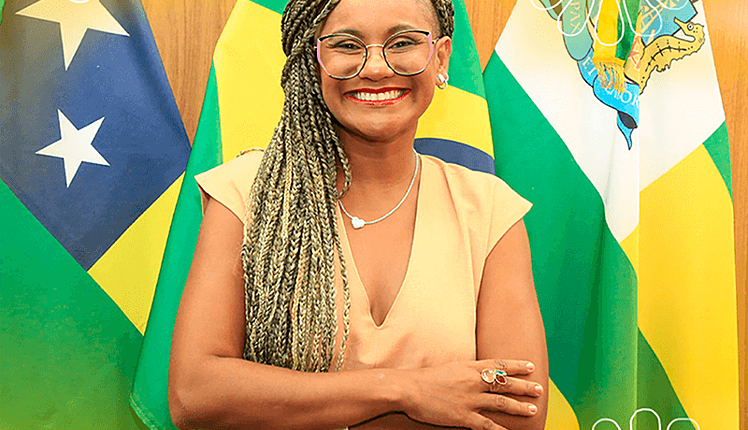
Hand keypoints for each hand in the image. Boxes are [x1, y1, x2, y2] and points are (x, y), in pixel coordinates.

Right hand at [399, 359, 541, 429]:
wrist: (409, 389)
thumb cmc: (426, 378)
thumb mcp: (450, 367)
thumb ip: (466, 370)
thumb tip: (478, 373)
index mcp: (469, 367)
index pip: (499, 364)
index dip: (516, 366)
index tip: (530, 366)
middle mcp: (473, 381)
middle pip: (505, 384)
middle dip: (524, 387)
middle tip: (540, 389)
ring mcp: (470, 399)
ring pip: (501, 403)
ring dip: (519, 407)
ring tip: (532, 410)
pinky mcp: (463, 416)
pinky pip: (487, 425)